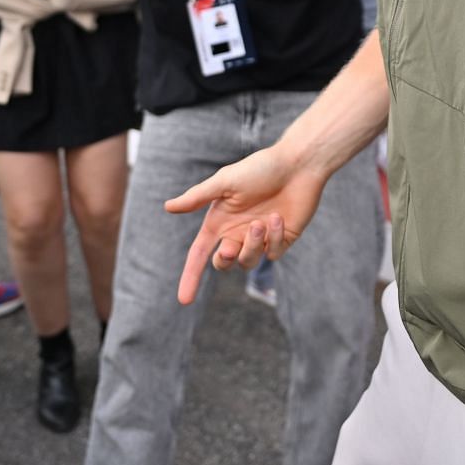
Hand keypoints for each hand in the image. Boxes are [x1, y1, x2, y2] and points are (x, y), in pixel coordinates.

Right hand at [164, 145, 329, 303]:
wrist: (297, 165)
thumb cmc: (259, 168)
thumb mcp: (225, 181)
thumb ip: (197, 197)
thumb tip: (168, 207)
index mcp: (219, 221)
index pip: (200, 254)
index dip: (191, 276)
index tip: (184, 300)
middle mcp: (237, 232)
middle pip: (223, 263)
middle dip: (225, 258)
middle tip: (229, 246)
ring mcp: (259, 238)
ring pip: (248, 262)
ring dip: (252, 245)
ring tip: (260, 222)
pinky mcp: (281, 240)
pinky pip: (272, 254)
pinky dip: (273, 238)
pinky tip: (278, 217)